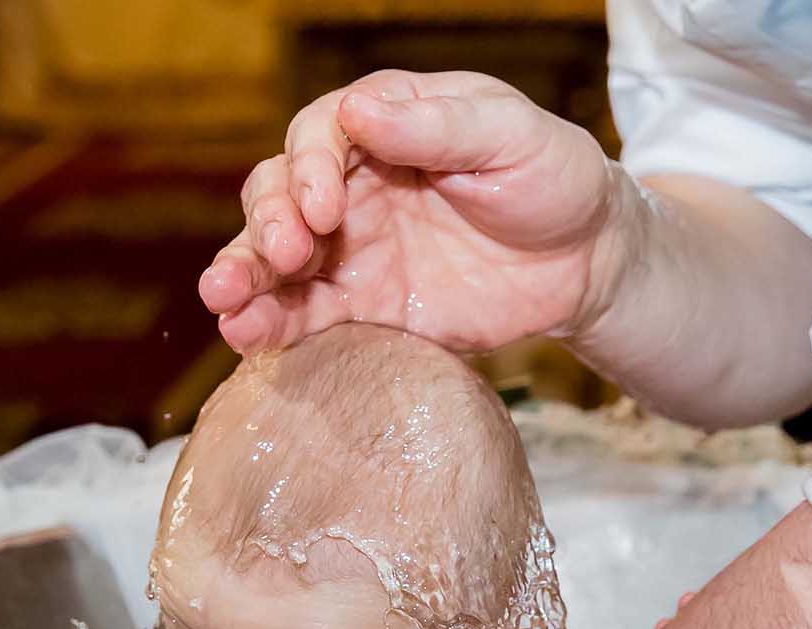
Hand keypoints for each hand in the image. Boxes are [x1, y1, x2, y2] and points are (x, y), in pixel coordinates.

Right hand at [200, 70, 629, 353]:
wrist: (586, 261)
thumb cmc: (553, 178)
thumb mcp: (511, 137)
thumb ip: (439, 127)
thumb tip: (357, 110)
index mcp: (383, 127)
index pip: (318, 136)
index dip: (310, 168)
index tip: (327, 206)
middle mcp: (351, 185)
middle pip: (277, 194)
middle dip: (268, 221)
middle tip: (288, 253)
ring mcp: (351, 250)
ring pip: (274, 258)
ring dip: (243, 274)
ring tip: (225, 300)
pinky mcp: (362, 308)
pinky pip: (303, 316)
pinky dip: (269, 325)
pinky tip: (245, 335)